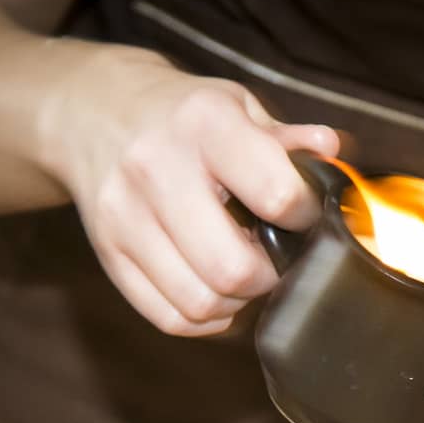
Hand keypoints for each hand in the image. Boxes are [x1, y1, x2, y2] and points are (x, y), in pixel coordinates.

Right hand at [41, 48, 338, 335]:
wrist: (91, 111)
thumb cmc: (181, 116)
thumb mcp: (237, 105)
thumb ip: (287, 137)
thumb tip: (332, 154)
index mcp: (204, 123)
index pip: (276, 196)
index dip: (304, 216)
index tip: (302, 213)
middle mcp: (156, 167)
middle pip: (233, 268)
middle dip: (269, 274)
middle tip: (272, 255)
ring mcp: (124, 215)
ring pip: (201, 302)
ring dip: (236, 300)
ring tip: (241, 270)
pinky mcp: (107, 253)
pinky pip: (169, 317)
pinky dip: (204, 317)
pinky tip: (212, 287)